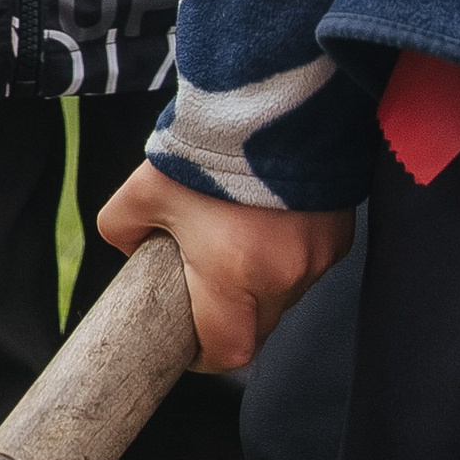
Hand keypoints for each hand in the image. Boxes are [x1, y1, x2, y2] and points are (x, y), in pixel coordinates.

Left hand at [97, 161, 351, 371]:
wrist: (268, 102)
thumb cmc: (205, 150)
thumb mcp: (142, 191)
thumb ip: (121, 227)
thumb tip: (126, 247)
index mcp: (233, 274)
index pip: (228, 350)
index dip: (206, 357)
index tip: (191, 348)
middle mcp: (282, 274)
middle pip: (258, 329)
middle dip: (231, 322)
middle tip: (205, 296)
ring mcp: (316, 257)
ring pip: (285, 297)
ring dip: (260, 289)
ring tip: (235, 251)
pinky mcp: (338, 236)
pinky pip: (309, 266)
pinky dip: (286, 260)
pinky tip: (267, 230)